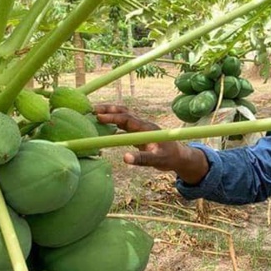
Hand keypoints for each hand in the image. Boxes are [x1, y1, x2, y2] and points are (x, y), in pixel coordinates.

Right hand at [94, 104, 208, 183]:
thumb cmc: (169, 158)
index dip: (113, 117)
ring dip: (110, 113)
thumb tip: (125, 158)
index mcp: (146, 128)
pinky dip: (113, 122)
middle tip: (91, 109)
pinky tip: (103, 124)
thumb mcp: (157, 160)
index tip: (98, 117)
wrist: (178, 156)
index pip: (127, 119)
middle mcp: (142, 125)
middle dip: (108, 110)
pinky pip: (123, 124)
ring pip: (123, 116)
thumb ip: (142, 159)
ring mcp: (140, 128)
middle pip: (124, 113)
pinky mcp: (138, 133)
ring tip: (94, 113)